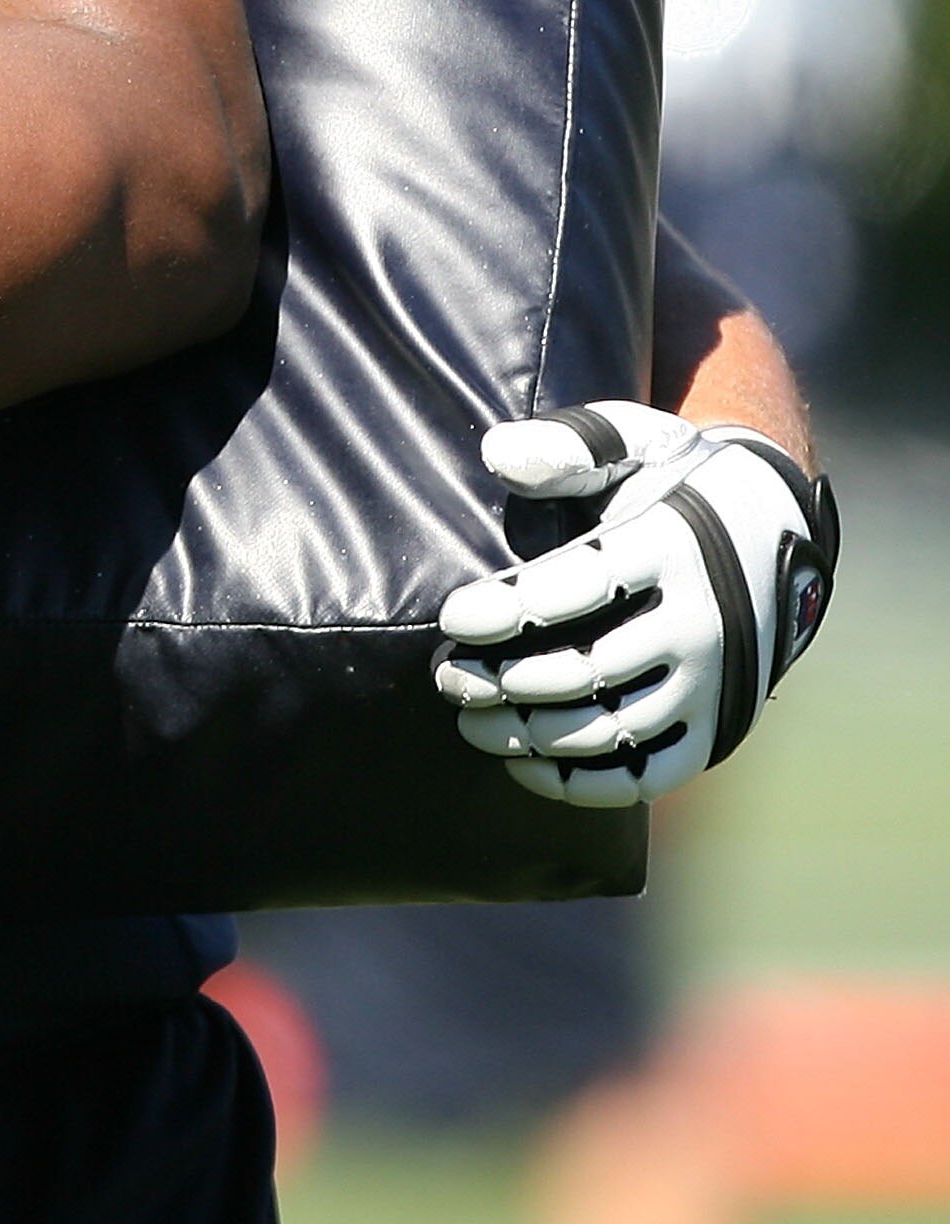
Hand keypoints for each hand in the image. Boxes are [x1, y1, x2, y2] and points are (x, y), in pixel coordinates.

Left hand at [433, 401, 838, 805]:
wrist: (775, 531)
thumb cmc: (678, 480)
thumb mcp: (638, 440)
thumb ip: (572, 443)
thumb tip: (498, 454)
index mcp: (672, 545)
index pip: (578, 587)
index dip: (507, 609)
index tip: (453, 618)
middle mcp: (699, 622)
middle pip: (587, 669)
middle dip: (503, 679)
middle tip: (447, 676)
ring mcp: (713, 683)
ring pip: (612, 727)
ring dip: (532, 735)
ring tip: (470, 722)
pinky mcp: (717, 728)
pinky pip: (649, 773)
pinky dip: (585, 783)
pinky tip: (525, 764)